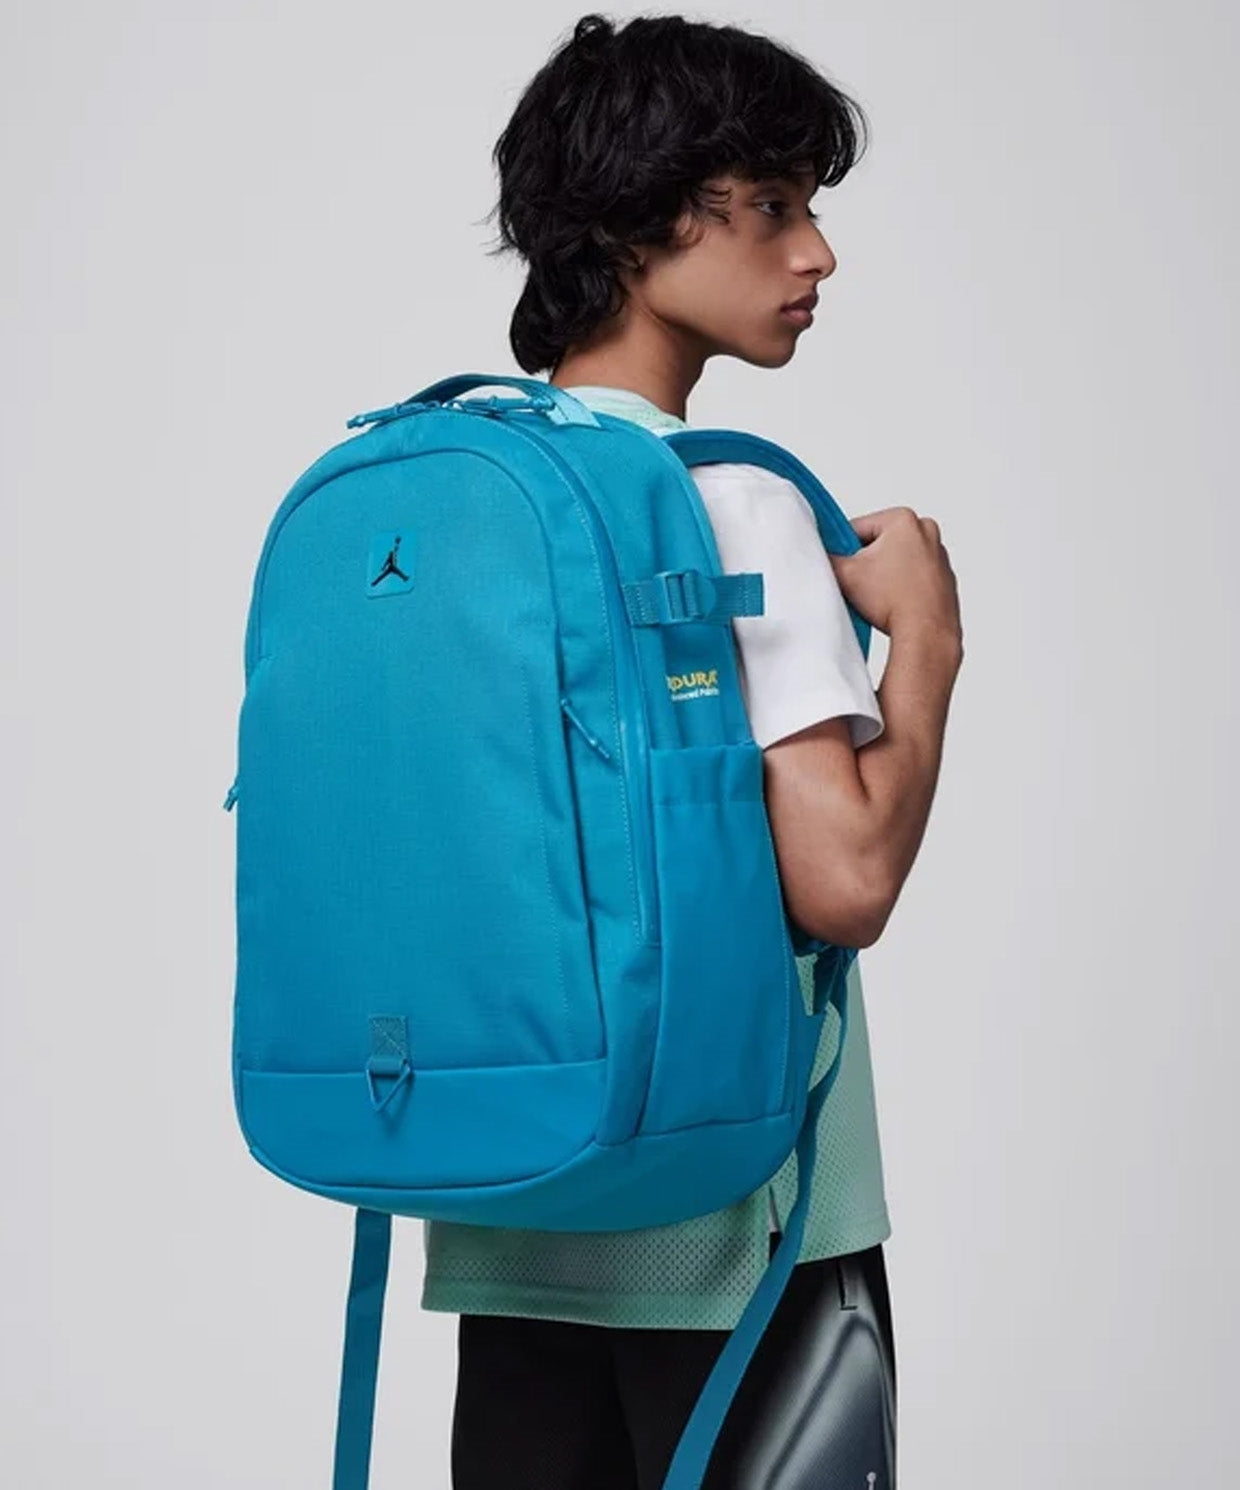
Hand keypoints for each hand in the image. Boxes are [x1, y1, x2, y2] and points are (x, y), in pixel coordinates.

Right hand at [828, 506, 962, 648]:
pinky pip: (912, 577)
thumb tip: (818, 555)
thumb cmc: (896, 601)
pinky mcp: (944, 578)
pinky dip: (901, 587)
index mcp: (903, 519)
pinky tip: (893, 603)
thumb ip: (825, 557)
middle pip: (877, 543)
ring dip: (882, 576)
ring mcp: (939, 555)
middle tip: (860, 584)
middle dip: (865, 563)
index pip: (857, 527)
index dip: (842, 549)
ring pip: (895, 561)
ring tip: (878, 596)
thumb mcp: (844, 573)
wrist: (925, 633)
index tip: (842, 566)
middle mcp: (926, 531)